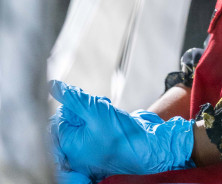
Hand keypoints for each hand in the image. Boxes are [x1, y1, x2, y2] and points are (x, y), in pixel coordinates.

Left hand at [49, 80, 194, 178]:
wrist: (149, 148)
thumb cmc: (123, 136)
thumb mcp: (95, 110)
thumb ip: (73, 98)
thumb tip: (54, 86)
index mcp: (70, 149)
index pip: (58, 120)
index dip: (73, 106)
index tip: (87, 103)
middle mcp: (77, 154)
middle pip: (72, 122)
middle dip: (85, 108)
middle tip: (98, 106)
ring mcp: (90, 152)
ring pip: (85, 123)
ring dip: (95, 112)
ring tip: (107, 110)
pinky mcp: (103, 148)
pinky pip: (96, 130)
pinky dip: (103, 120)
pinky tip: (112, 117)